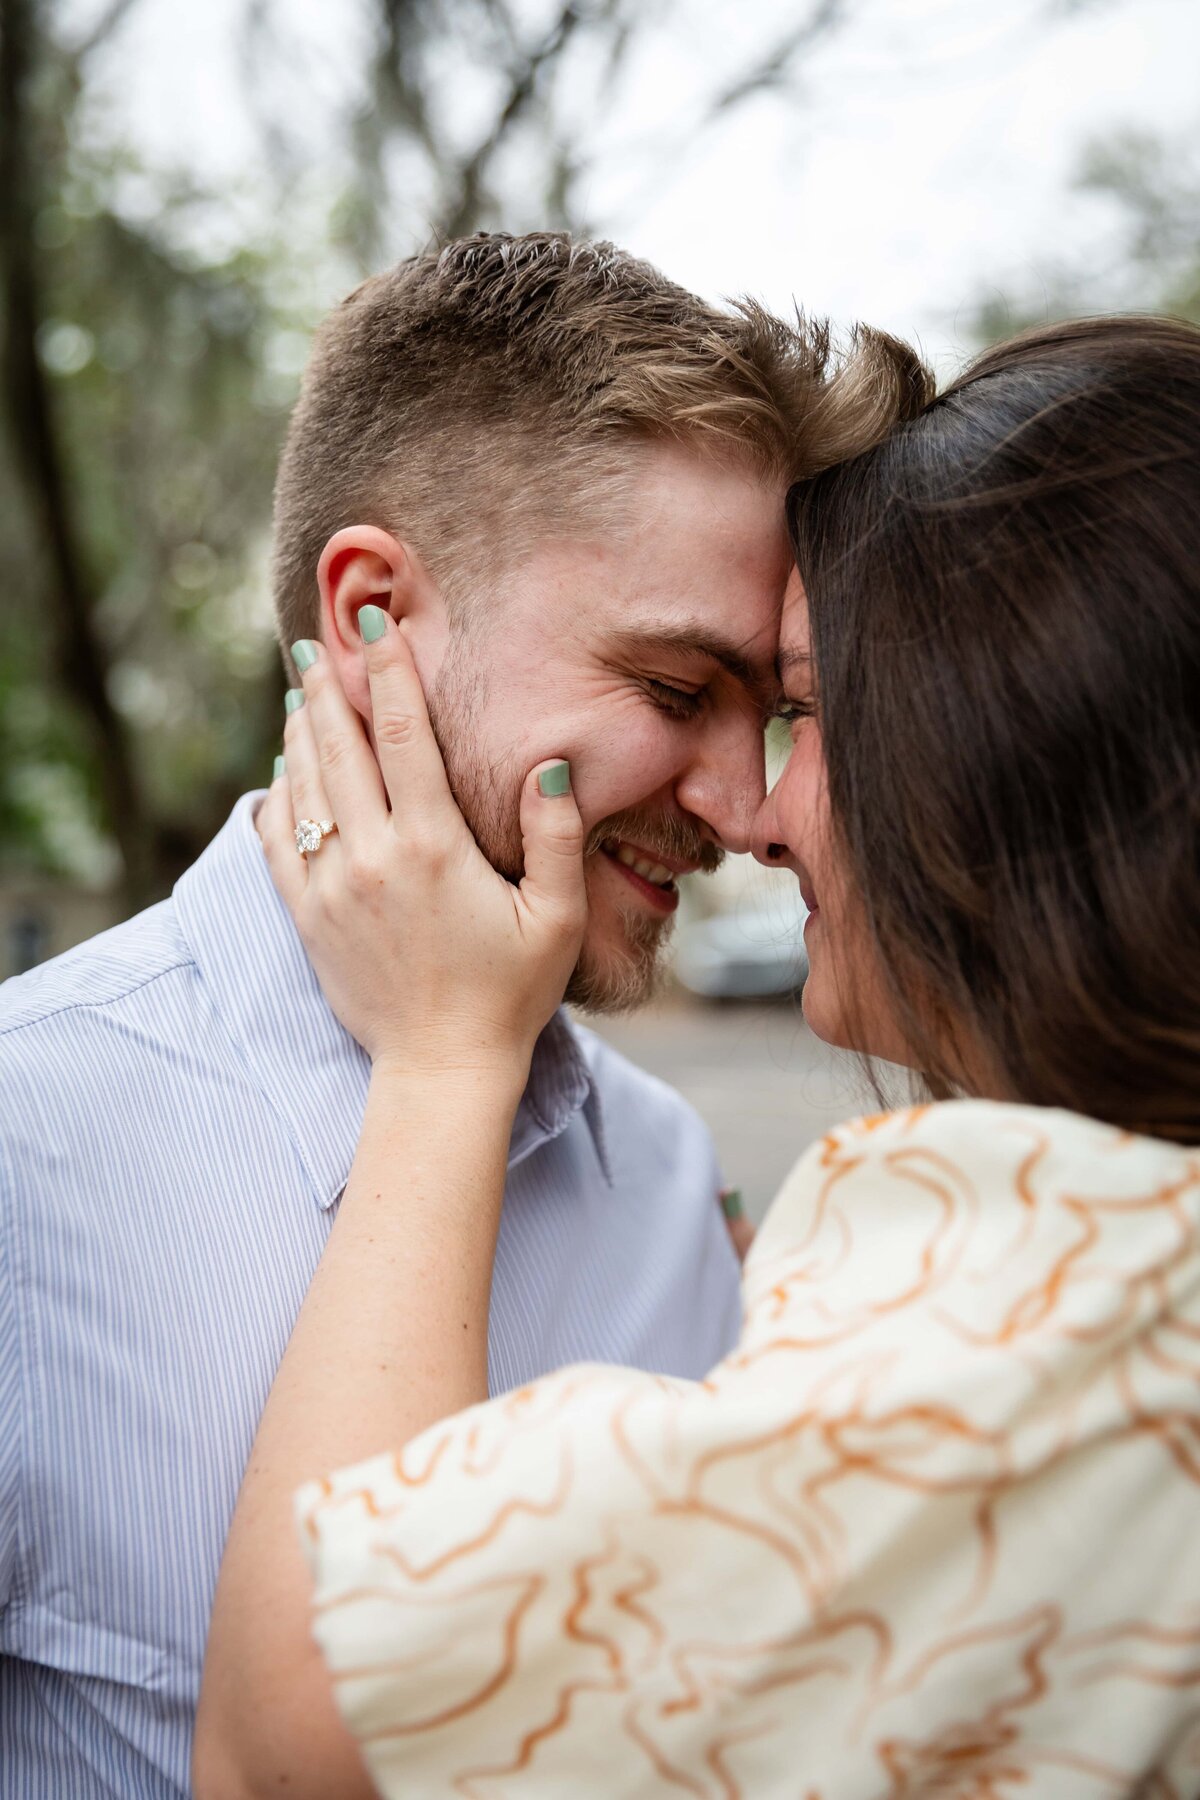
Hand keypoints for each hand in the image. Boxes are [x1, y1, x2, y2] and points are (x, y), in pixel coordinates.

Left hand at [258, 614, 585, 1082]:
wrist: (442, 1069)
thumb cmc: (511, 994)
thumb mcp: (556, 917)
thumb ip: (555, 836)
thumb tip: (547, 766)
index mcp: (434, 847)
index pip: (403, 736)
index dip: (388, 673)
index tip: (376, 626)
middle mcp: (373, 857)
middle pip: (339, 748)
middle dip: (327, 688)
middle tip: (317, 644)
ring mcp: (331, 888)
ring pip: (303, 786)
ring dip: (299, 732)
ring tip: (297, 692)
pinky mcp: (307, 918)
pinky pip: (278, 840)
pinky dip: (278, 795)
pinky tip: (284, 771)